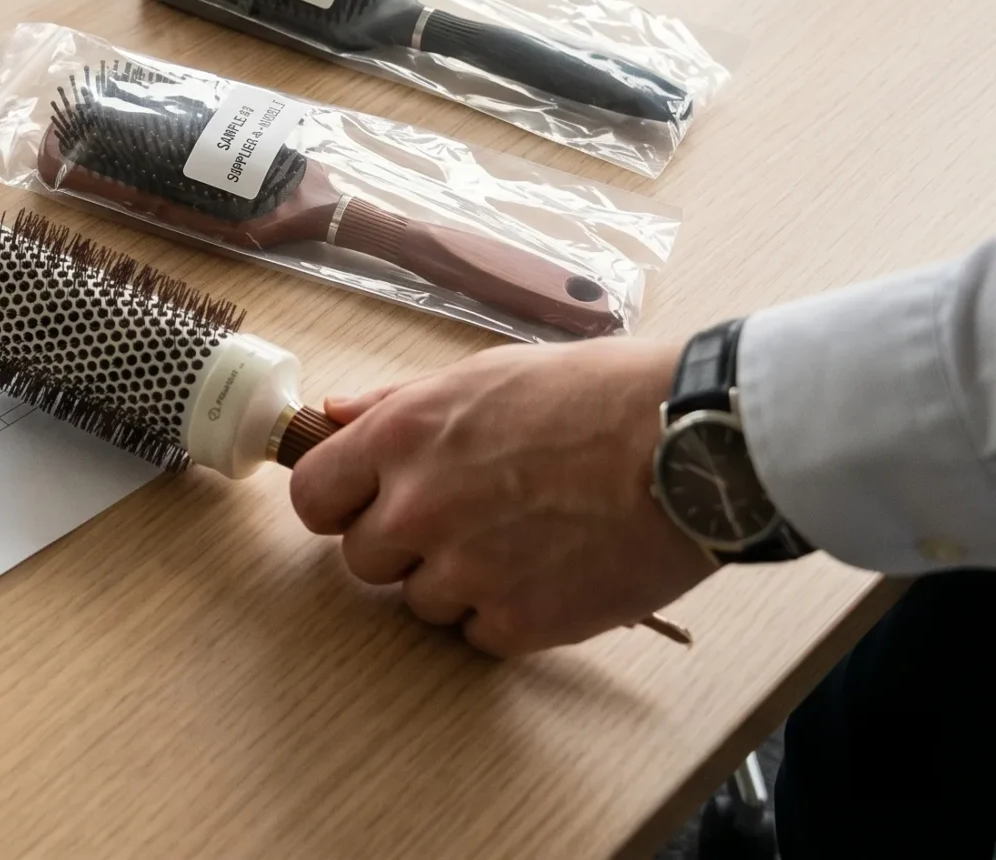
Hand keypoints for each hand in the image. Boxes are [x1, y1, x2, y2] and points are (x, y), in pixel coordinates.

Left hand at [288, 337, 714, 655]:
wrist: (695, 445)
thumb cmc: (599, 396)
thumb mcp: (485, 375)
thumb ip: (399, 403)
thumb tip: (336, 413)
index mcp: (403, 438)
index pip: (313, 497)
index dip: (338, 504)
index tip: (365, 504)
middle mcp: (421, 507)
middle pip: (363, 558)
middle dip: (402, 546)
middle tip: (465, 520)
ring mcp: (468, 570)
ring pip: (420, 602)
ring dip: (457, 583)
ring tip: (524, 539)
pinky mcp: (521, 621)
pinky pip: (478, 635)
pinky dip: (507, 616)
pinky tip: (552, 573)